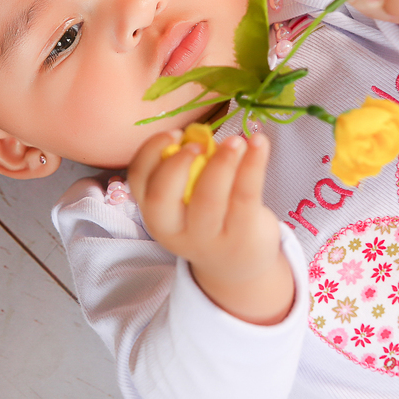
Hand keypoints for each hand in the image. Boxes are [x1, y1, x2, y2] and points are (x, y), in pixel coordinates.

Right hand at [127, 130, 293, 324]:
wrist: (239, 266)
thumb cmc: (210, 220)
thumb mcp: (188, 203)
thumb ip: (187, 172)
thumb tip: (198, 133)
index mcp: (155, 215)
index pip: (139, 181)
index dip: (151, 152)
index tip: (174, 133)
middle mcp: (175, 231)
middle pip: (163, 197)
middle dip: (177, 163)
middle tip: (200, 143)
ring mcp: (209, 238)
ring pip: (208, 199)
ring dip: (221, 162)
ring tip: (237, 140)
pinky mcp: (242, 236)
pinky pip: (246, 196)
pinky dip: (254, 164)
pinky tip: (260, 142)